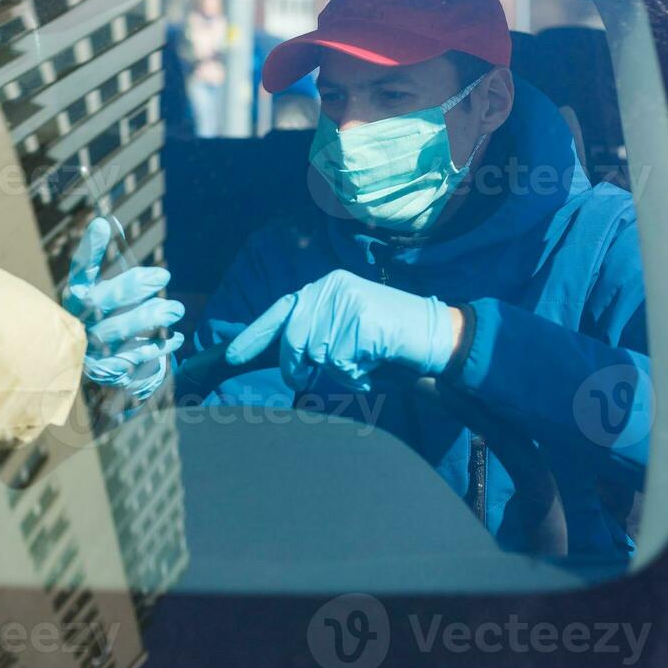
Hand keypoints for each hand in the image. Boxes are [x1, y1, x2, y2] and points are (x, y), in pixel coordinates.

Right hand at [63, 218, 184, 399]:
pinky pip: (135, 357)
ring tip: (176, 309)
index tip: (101, 223)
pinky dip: (158, 347)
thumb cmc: (113, 320)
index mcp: (78, 297)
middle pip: (101, 301)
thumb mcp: (112, 298)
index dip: (88, 250)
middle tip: (164, 275)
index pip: (80, 270)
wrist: (104, 366)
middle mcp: (79, 320)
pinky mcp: (108, 370)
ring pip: (119, 331)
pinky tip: (175, 338)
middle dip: (133, 286)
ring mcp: (91, 347)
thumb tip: (132, 248)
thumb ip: (124, 280)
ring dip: (151, 317)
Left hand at [225, 270, 454, 392]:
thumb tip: (279, 355)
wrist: (435, 333)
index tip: (233, 356)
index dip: (254, 335)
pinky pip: (342, 363)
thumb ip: (314, 331)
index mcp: (325, 287)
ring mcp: (348, 302)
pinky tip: (373, 364)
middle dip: (295, 365)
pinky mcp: (363, 321)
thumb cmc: (386, 338)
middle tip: (302, 380)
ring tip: (361, 363)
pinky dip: (355, 374)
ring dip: (338, 371)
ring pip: (319, 354)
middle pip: (294, 337)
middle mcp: (333, 288)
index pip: (281, 310)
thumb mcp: (345, 326)